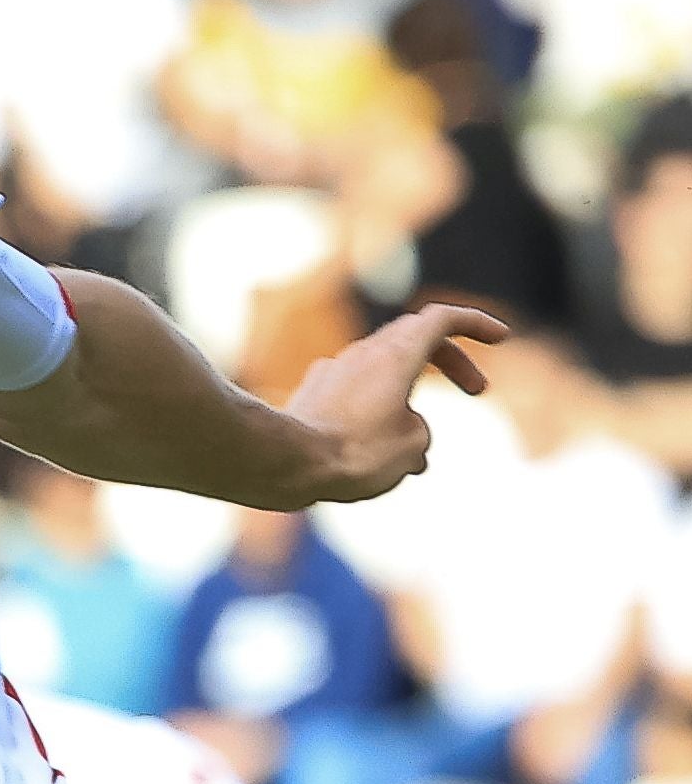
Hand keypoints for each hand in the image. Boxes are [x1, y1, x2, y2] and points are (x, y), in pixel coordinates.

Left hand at [284, 302, 502, 503]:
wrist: (283, 465)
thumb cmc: (353, 453)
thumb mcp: (411, 445)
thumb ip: (419, 430)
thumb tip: (404, 433)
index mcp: (397, 353)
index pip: (443, 318)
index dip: (476, 323)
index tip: (501, 338)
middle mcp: (363, 354)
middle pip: (417, 340)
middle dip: (453, 362)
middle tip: (479, 390)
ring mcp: (333, 372)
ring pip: (385, 373)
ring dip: (413, 400)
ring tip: (421, 452)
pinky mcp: (310, 395)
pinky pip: (354, 396)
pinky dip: (378, 414)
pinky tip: (378, 458)